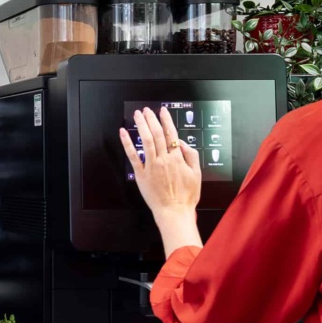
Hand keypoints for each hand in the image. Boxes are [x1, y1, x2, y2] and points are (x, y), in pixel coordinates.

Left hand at [119, 107, 203, 255]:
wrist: (174, 211)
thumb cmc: (186, 196)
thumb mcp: (197, 173)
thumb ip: (191, 155)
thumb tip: (182, 143)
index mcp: (177, 158)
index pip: (171, 134)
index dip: (166, 120)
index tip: (162, 111)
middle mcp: (164, 159)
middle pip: (157, 134)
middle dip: (151, 119)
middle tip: (147, 110)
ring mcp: (151, 166)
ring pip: (146, 141)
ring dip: (141, 125)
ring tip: (137, 115)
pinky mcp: (141, 175)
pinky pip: (133, 156)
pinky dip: (127, 143)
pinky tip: (124, 133)